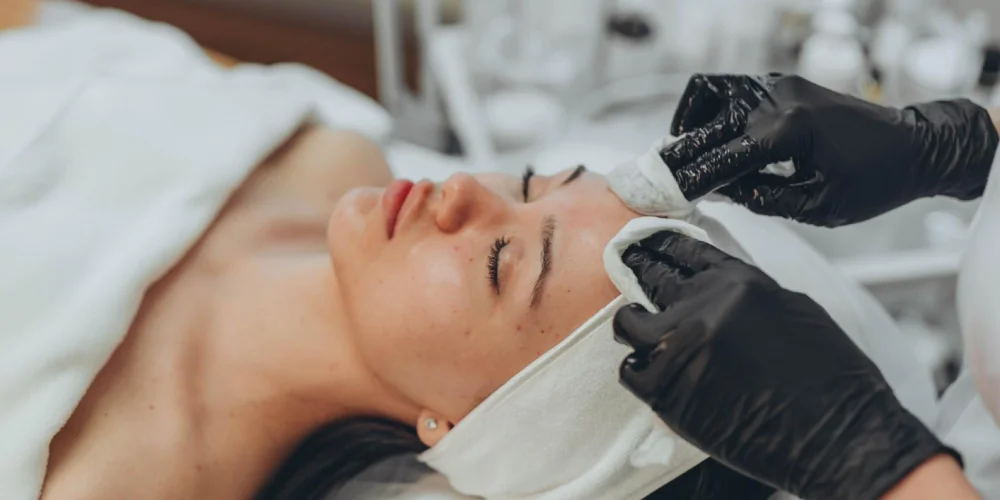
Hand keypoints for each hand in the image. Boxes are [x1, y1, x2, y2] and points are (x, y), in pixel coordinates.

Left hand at [613, 230, 957, 498]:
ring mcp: (682, 347)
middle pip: (652, 278)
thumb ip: (745, 295)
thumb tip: (714, 289)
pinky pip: (631, 371)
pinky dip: (637, 370)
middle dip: (639, 275)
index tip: (649, 249)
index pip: (684, 251)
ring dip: (634, 327)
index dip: (663, 249)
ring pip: (631, 324)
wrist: (837, 435)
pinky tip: (648, 371)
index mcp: (739, 282)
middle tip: (629, 274)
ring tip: (639, 332)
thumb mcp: (794, 310)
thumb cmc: (830, 378)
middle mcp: (704, 306)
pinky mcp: (668, 389)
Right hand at [662, 74, 998, 225]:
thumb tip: (722, 191)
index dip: (691, 180)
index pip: (723, 158)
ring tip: (679, 152)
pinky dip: (709, 106)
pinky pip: (732, 88)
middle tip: (658, 178)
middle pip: (709, 124)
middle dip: (680, 154)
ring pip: (712, 92)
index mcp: (789, 131)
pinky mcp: (784, 84)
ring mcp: (780, 85)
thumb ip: (762, 199)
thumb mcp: (817, 206)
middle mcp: (779, 99)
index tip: (666, 196)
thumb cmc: (874, 182)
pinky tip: (703, 130)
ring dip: (691, 121)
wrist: (916, 145)